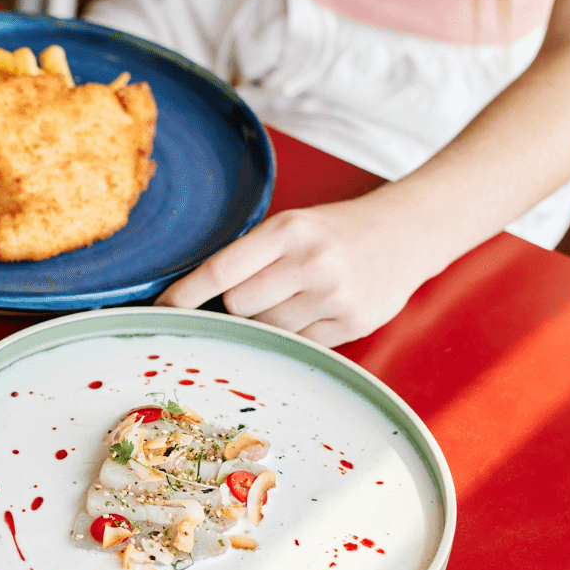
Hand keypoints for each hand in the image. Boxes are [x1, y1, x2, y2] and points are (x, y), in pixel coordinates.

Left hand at [156, 199, 448, 346]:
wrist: (409, 231)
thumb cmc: (335, 230)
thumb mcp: (291, 226)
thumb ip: (248, 257)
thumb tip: (191, 299)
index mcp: (287, 231)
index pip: (219, 272)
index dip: (184, 295)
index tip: (161, 309)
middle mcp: (311, 262)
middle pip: (238, 307)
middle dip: (237, 305)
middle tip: (260, 289)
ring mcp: (334, 296)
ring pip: (267, 329)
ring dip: (267, 321)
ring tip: (293, 297)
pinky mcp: (352, 324)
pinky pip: (298, 344)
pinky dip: (296, 333)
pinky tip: (314, 310)